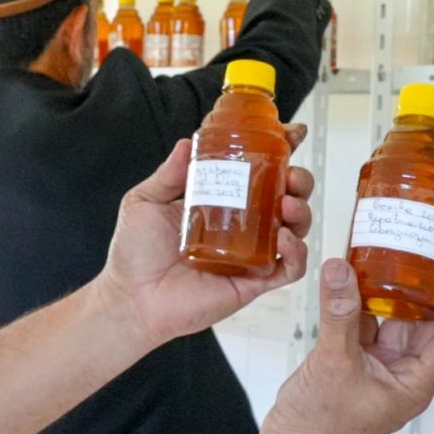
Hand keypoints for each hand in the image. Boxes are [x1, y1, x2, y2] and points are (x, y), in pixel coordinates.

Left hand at [94, 134, 313, 347]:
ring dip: (302, 211)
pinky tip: (285, 239)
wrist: (132, 298)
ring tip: (288, 204)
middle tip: (292, 176)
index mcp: (220, 202)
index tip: (290, 135)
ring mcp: (250, 253)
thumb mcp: (146, 201)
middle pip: (285, 196)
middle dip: (299, 180)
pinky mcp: (253, 281)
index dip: (279, 152)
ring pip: (295, 228)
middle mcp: (241, 226)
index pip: (258, 172)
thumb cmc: (135, 255)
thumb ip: (169, 173)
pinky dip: (297, 253)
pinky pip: (289, 268)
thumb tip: (187, 142)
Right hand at [256, 255, 433, 433]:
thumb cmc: (319, 430)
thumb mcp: (333, 363)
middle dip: (426, 287)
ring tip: (390, 254)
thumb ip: (339, 313)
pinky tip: (352, 276)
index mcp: (415, 383)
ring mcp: (378, 369)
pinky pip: (365, 325)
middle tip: (422, 249)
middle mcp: (402, 374)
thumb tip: (341, 268)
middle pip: (427, 323)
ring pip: (394, 321)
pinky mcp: (353, 364)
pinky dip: (360, 302)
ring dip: (391, 292)